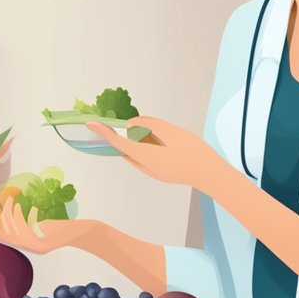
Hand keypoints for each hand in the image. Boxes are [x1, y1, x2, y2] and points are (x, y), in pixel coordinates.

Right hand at [0, 194, 103, 254]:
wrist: (80, 234)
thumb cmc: (63, 227)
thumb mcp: (44, 225)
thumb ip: (30, 223)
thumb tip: (14, 213)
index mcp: (30, 244)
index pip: (6, 237)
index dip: (1, 223)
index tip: (3, 209)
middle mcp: (32, 248)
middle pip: (7, 234)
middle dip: (5, 215)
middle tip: (8, 200)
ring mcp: (37, 248)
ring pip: (14, 232)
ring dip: (12, 215)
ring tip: (15, 202)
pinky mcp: (43, 246)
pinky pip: (27, 232)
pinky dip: (25, 217)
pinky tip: (30, 208)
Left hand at [87, 116, 227, 189]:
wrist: (208, 172)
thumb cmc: (190, 149)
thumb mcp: (168, 130)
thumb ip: (147, 125)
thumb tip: (132, 124)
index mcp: (143, 153)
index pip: (116, 140)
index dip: (102, 131)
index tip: (90, 123)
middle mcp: (143, 165)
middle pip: (125, 147)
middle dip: (123, 135)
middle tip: (126, 123)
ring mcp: (151, 172)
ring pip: (136, 153)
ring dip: (137, 142)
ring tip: (153, 132)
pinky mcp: (159, 174)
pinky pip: (145, 159)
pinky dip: (146, 149)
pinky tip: (160, 143)